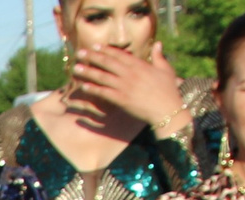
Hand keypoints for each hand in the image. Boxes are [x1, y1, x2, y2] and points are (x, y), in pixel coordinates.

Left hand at [66, 41, 186, 132]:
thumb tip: (158, 44)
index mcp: (140, 65)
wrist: (167, 109)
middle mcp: (130, 73)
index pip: (119, 54)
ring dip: (88, 72)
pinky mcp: (121, 99)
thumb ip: (159, 56)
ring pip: (102, 76)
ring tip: (76, 68)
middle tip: (80, 53)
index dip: (106, 49)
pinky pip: (104, 93)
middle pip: (107, 63)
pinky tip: (83, 86)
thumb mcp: (166, 69)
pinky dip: (94, 89)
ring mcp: (124, 86)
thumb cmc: (168, 90)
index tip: (95, 46)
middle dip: (92, 57)